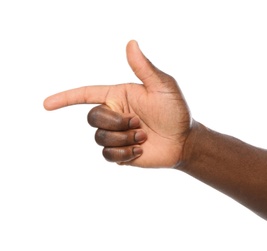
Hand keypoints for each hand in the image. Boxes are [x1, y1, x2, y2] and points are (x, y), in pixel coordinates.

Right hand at [44, 40, 191, 167]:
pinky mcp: (119, 153)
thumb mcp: (163, 87)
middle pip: (93, 118)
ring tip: (143, 136)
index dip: (65, 98)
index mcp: (118, 96)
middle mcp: (114, 114)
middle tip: (139, 123)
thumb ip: (144, 68)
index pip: (86, 94)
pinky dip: (125, 154)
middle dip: (116, 122)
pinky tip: (141, 150)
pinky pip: (108, 156)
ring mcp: (116, 134)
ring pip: (100, 138)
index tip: (46, 105)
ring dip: (124, 138)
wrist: (184, 141)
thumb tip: (131, 43)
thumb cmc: (176, 111)